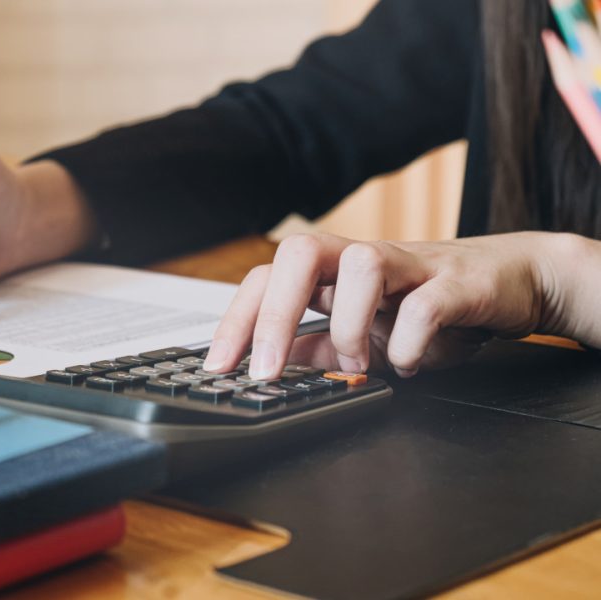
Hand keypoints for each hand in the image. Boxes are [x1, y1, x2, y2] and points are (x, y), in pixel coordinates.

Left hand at [202, 232, 572, 379]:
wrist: (511, 282)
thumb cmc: (430, 306)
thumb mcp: (363, 333)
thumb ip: (318, 347)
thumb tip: (271, 368)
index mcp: (333, 272)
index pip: (267, 277)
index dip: (237, 319)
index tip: (219, 368)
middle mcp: (363, 259)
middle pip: (300, 250)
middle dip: (272, 313)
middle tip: (265, 371)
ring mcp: (411, 265)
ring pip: (362, 264)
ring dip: (349, 325)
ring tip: (359, 364)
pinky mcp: (458, 283)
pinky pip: (426, 303)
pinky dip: (410, 342)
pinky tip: (409, 364)